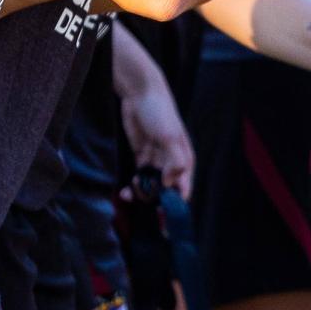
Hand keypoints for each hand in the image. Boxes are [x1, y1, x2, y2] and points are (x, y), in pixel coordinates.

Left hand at [117, 65, 195, 199]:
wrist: (140, 94)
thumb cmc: (160, 113)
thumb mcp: (169, 137)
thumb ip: (174, 161)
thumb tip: (170, 184)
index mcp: (185, 161)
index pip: (183, 189)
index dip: (175, 204)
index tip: (164, 215)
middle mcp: (172, 164)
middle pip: (167, 192)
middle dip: (156, 201)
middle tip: (143, 201)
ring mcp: (156, 161)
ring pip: (151, 187)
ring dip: (142, 194)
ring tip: (131, 191)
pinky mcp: (141, 157)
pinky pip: (139, 178)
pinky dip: (133, 186)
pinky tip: (125, 190)